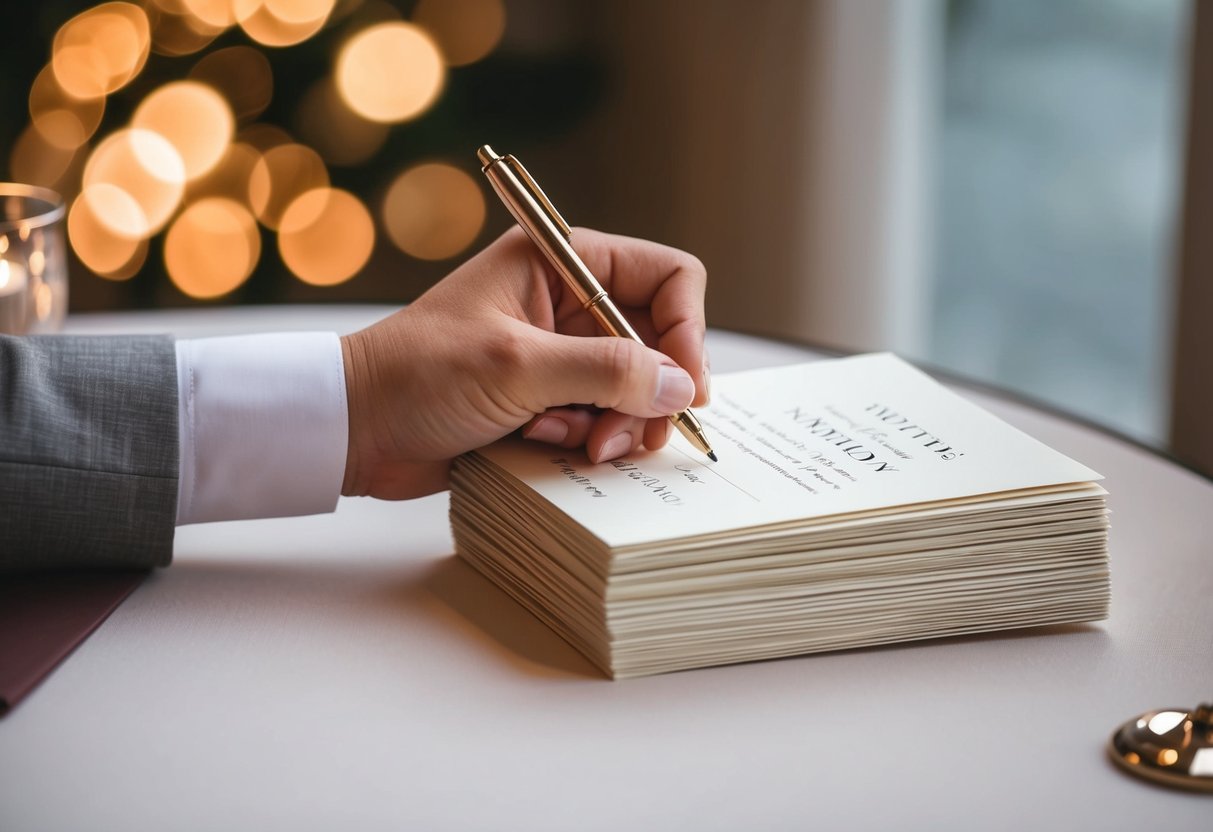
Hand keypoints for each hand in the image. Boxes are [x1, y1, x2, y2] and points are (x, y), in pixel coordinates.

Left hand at [340, 226, 709, 499]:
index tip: (684, 386)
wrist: (358, 428)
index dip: (686, 329)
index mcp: (562, 262)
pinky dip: (588, 440)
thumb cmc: (420, 375)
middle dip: (650, 393)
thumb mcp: (517, 364)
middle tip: (626, 435)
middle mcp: (570, 303)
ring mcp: (562, 355)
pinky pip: (604, 420)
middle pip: (659, 342)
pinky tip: (543, 444)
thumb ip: (605, 370)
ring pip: (637, 389)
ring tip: (578, 446)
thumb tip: (679, 386)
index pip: (667, 277)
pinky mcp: (551, 400)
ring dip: (618, 424)